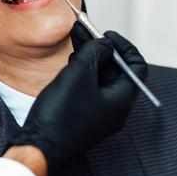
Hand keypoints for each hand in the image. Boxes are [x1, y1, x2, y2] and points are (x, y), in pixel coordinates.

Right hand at [10, 23, 147, 175]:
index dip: (124, 46)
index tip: (107, 34)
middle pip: (117, 71)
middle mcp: (115, 108)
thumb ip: (95, 53)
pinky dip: (83, 71)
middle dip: (102, 48)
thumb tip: (105, 44)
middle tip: (86, 31)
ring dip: (91, 58)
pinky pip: (90, 87)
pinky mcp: (84, 115)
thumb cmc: (61, 113)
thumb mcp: (79, 73)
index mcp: (122, 99)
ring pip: (101, 78)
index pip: (136, 67)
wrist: (40, 144)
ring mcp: (99, 113)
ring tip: (76, 40)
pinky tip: (70, 61)